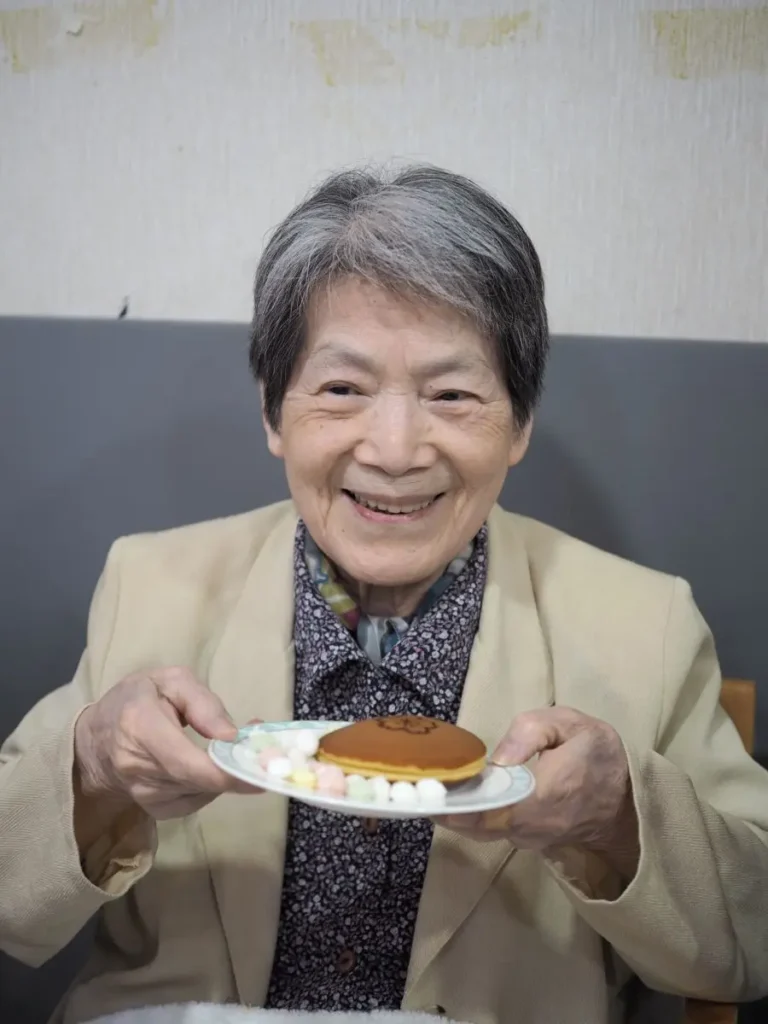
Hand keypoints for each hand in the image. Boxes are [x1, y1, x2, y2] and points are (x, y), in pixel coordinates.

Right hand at [74, 666, 259, 821]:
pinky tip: (209, 766)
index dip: (224, 772)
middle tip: (264, 750)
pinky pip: (195, 801)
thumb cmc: (136, 699)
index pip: (184, 762)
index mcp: (140, 727)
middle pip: (199, 781)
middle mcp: (137, 767)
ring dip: (225, 774)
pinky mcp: (154, 809)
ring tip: (231, 749)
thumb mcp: (169, 680)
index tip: (260, 770)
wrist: (95, 738)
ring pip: (202, 792)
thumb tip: (230, 736)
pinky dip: (211, 785)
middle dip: (237, 768)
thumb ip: (202, 702)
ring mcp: (143, 794)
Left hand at [437, 707, 638, 877]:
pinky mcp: (526, 841)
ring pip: (481, 831)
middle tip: (411, 790)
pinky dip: (466, 818)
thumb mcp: (571, 724)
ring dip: (451, 814)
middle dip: (444, 808)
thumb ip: (531, 732)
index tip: (428, 790)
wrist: (626, 798)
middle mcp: (534, 824)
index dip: (458, 803)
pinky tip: (446, 798)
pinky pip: (490, 832)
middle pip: (478, 824)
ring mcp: (530, 838)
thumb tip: (496, 758)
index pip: (494, 807)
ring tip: (421, 792)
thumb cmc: (595, 752)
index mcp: (546, 792)